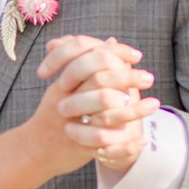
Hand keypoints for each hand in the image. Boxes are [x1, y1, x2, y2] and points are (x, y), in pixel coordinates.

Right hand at [27, 37, 150, 176]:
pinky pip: (106, 145)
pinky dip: (127, 146)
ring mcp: (73, 123)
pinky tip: (142, 140)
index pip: (89, 55)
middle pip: (100, 80)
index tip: (136, 55)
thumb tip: (112, 40)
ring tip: (154, 105)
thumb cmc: (54, 113)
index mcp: (65, 82)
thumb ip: (88, 63)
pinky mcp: (80, 147)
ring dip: (134, 110)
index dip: (116, 52)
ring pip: (107, 114)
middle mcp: (68, 100)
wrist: (34, 149)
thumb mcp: (66, 85)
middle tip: (149, 78)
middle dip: (128, 78)